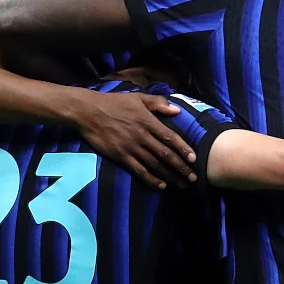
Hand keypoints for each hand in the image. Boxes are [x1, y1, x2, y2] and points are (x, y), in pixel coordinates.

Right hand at [76, 92, 196, 189]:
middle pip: (166, 154)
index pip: (170, 137)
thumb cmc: (114, 103)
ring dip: (170, 176)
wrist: (89, 112)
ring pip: (155, 165)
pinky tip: (161, 186)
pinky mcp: (120, 156)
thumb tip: (177, 110)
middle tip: (193, 178)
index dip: (183, 149)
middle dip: (181, 167)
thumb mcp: (137, 97)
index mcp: (148, 121)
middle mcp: (142, 136)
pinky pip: (139, 170)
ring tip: (182, 185)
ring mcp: (131, 147)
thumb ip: (158, 103)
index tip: (194, 159)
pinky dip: (151, 179)